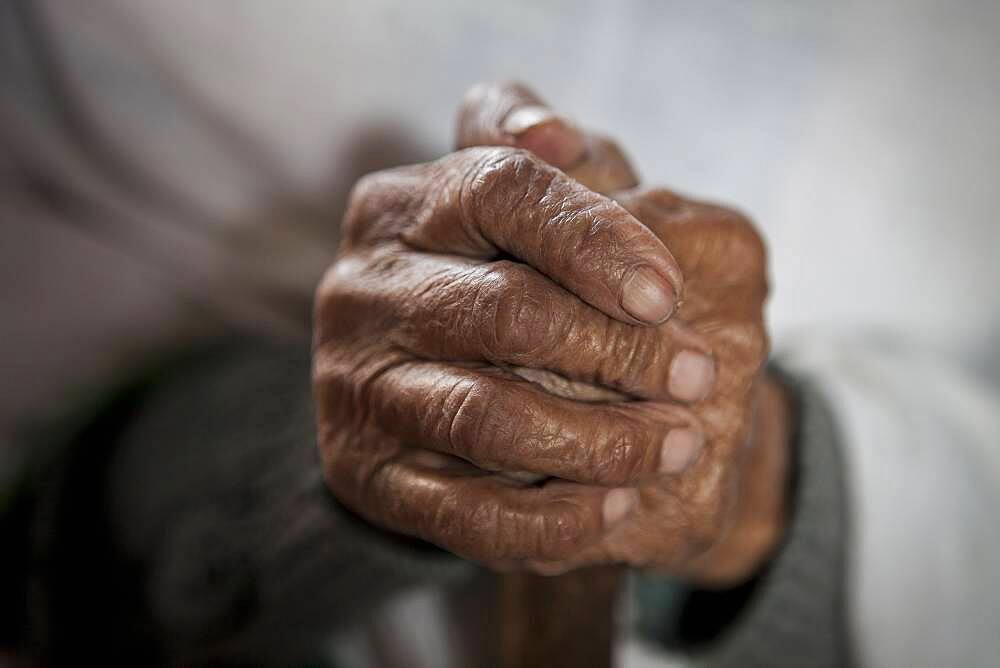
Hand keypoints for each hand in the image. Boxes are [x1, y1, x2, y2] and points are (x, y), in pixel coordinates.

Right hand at [313, 82, 787, 583]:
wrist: (457, 377)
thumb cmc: (515, 275)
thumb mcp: (537, 204)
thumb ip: (554, 160)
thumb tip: (556, 134)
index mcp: (402, 205)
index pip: (501, 190)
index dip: (594, 238)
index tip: (669, 293)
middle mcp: (362, 289)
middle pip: (501, 309)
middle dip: (616, 349)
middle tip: (698, 376)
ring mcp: (353, 385)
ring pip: (486, 416)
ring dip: (599, 440)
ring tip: (675, 444)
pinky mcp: (362, 472)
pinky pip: (460, 513)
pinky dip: (550, 518)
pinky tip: (616, 505)